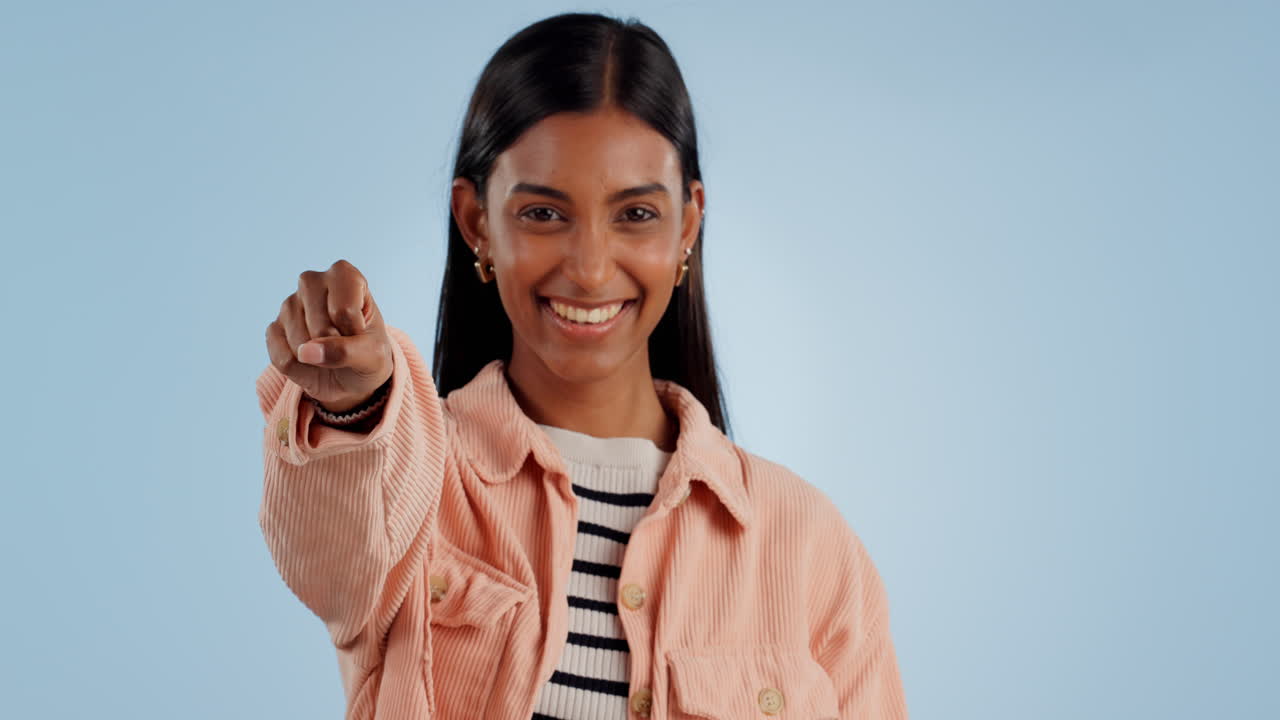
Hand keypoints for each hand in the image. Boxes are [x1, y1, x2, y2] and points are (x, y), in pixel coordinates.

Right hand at [265, 259, 393, 412]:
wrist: (351, 374)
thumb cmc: (368, 354)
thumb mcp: (374, 354)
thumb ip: (347, 351)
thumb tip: (304, 351)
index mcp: (344, 275)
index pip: (343, 311)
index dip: (355, 334)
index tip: (362, 334)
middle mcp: (312, 282)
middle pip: (320, 328)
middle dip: (335, 348)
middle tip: (345, 345)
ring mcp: (289, 304)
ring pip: (299, 344)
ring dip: (317, 360)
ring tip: (329, 353)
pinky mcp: (274, 328)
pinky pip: (282, 357)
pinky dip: (300, 369)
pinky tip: (311, 359)